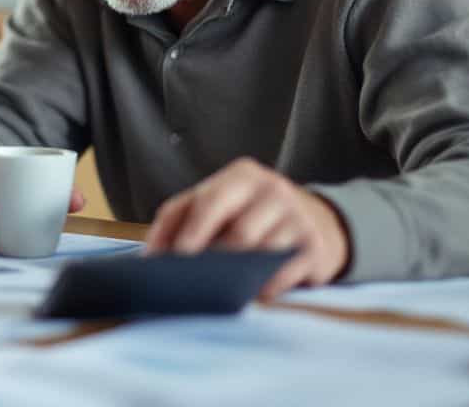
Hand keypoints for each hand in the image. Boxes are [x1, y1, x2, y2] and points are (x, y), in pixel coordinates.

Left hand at [144, 158, 348, 299]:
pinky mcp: (314, 247)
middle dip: (216, 260)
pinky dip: (264, 288)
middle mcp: (273, 190)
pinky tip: (254, 292)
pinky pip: (283, 275)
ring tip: (222, 288)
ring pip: (261, 256)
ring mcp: (298, 218)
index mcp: (241, 175)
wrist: (318, 220)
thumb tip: (150, 256)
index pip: (210, 201)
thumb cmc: (249, 213)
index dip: (191, 232)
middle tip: (196, 281)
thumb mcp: (216, 202)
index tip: (177, 258)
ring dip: (239, 277)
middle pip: (238, 234)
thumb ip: (179, 218)